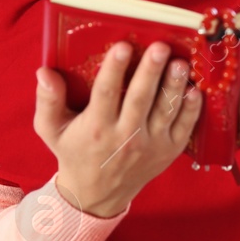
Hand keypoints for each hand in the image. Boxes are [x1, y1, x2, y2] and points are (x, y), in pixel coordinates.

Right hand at [34, 40, 202, 217]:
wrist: (97, 194)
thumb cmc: (74, 151)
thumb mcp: (51, 130)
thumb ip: (47, 101)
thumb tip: (44, 72)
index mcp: (97, 127)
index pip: (106, 94)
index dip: (115, 70)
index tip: (122, 46)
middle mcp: (126, 137)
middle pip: (141, 99)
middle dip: (151, 72)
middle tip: (160, 47)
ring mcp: (151, 145)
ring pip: (165, 111)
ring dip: (174, 86)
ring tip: (181, 63)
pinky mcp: (169, 151)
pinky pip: (184, 128)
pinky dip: (191, 109)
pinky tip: (195, 89)